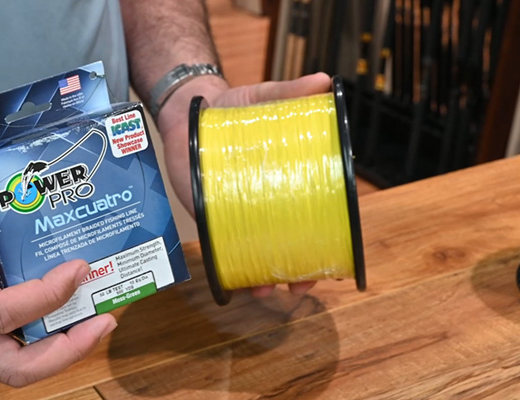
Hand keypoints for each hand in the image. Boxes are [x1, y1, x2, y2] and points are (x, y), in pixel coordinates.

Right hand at [0, 184, 116, 386]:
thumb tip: (20, 230)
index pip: (0, 313)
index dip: (47, 296)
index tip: (77, 269)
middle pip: (13, 370)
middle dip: (68, 351)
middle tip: (105, 318)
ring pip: (10, 371)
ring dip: (58, 352)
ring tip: (93, 320)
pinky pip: (0, 355)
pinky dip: (36, 343)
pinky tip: (60, 316)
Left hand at [154, 73, 332, 297]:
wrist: (190, 108)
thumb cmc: (233, 106)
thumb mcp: (263, 97)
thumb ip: (289, 92)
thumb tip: (324, 82)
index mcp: (286, 180)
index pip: (313, 218)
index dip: (324, 244)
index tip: (329, 265)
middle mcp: (264, 201)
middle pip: (287, 244)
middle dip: (295, 272)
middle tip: (298, 287)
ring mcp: (236, 209)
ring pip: (255, 251)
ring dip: (262, 276)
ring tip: (264, 290)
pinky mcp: (208, 211)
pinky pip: (220, 243)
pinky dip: (227, 264)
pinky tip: (232, 282)